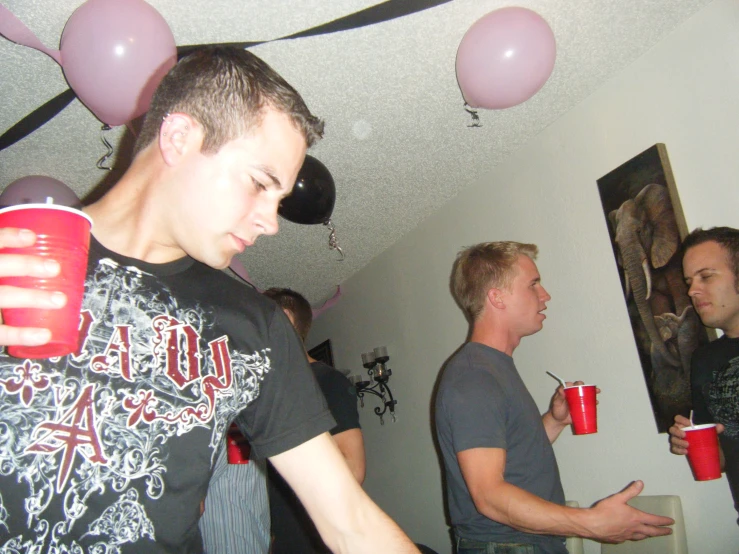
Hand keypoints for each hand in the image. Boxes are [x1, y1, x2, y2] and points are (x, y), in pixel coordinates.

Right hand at [0, 228, 65, 346]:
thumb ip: (8, 263)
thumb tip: (40, 247)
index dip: (7, 238)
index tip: (32, 237)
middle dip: (24, 265)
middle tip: (55, 268)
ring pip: (2, 297)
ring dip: (31, 298)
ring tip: (60, 299)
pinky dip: (21, 335)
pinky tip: (44, 335)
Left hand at [548, 380, 599, 424]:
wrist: (559, 421)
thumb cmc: (557, 411)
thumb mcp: (557, 403)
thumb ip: (559, 397)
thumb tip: (561, 389)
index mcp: (566, 392)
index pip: (571, 385)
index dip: (576, 383)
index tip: (579, 385)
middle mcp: (573, 394)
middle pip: (580, 388)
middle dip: (587, 386)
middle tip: (590, 388)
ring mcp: (578, 400)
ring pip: (586, 394)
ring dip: (593, 392)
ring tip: (597, 391)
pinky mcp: (582, 407)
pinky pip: (588, 403)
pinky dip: (593, 402)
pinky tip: (596, 402)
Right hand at [587, 481, 673, 542]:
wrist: (592, 524)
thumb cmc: (605, 511)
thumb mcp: (618, 498)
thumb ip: (630, 491)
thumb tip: (641, 483)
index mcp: (636, 518)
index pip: (654, 520)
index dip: (664, 521)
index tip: (671, 522)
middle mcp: (634, 529)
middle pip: (652, 531)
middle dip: (661, 531)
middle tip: (668, 532)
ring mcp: (627, 535)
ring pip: (642, 537)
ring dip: (649, 535)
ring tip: (652, 534)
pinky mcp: (619, 539)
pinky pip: (630, 539)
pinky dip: (634, 537)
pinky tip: (631, 536)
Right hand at [669, 414, 724, 455]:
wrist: (707, 453)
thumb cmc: (705, 439)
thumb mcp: (711, 434)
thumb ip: (714, 430)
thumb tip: (720, 426)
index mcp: (684, 425)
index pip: (678, 418)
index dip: (681, 419)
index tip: (688, 423)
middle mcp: (678, 431)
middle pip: (672, 429)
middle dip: (677, 431)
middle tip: (684, 434)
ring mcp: (677, 440)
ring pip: (672, 439)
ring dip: (678, 442)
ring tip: (687, 445)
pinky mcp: (678, 448)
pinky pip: (674, 449)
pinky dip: (678, 450)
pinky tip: (685, 452)